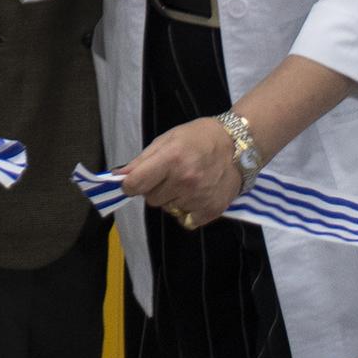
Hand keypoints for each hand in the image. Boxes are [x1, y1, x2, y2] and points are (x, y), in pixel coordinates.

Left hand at [120, 116, 244, 228]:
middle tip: (170, 175)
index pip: (135, 184)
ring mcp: (198, 198)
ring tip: (187, 182)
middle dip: (155, 188)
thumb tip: (119, 177)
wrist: (238, 146)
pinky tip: (196, 194)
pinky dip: (187, 210)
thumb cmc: (199, 138)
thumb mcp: (168, 139)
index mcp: (171, 159)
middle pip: (151, 199)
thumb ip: (142, 160)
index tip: (133, 182)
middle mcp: (184, 181)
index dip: (129, 184)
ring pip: (167, 209)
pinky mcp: (210, 211)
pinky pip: (185, 219)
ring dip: (172, 198)